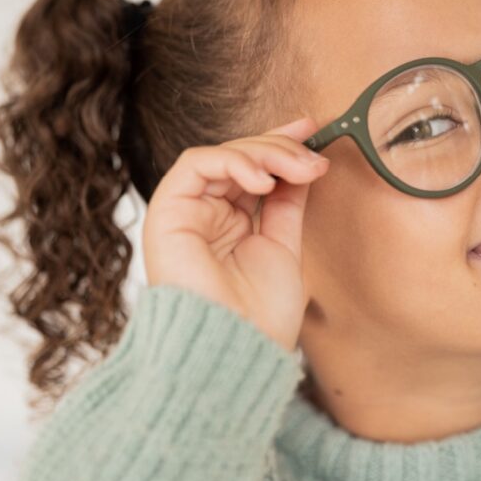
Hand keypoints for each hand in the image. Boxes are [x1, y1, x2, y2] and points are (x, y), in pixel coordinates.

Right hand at [141, 116, 329, 351]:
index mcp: (231, 225)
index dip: (280, 144)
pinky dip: (233, 162)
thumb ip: (287, 204)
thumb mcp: (285, 247)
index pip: (252, 170)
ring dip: (264, 153)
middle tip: (314, 157)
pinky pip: (195, 164)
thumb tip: (305, 163)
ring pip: (220, 156)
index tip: (313, 129)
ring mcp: (185, 213)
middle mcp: (205, 215)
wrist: (236, 351)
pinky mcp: (166, 212)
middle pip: (239, 158)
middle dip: (281, 149)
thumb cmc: (260, 316)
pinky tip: (263, 180)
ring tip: (297, 168)